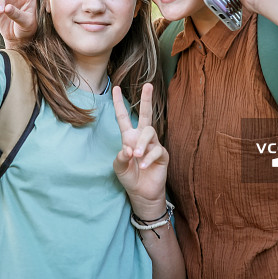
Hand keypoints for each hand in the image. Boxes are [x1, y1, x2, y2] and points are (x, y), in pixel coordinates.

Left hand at [113, 83, 168, 218]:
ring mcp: (153, 145)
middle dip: (146, 99)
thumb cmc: (129, 177)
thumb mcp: (119, 167)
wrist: (142, 193)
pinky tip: (143, 165)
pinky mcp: (162, 155)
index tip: (115, 88)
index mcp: (128, 137)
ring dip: (142, 143)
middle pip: (146, 114)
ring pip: (149, 132)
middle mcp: (142, 137)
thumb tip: (128, 148)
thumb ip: (120, 157)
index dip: (118, 103)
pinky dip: (149, 157)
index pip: (123, 117)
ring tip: (136, 155)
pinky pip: (157, 149)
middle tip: (148, 85)